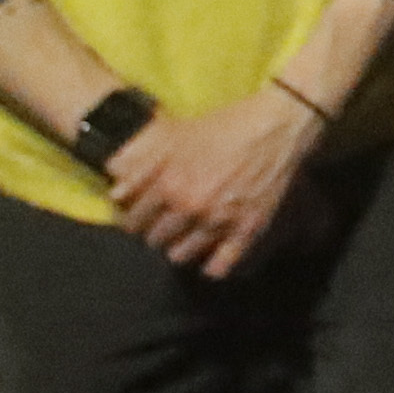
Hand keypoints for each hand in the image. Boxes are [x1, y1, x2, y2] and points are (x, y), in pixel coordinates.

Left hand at [106, 88, 323, 277]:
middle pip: (155, 241)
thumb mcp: (180, 137)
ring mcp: (219, 221)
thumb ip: (144, 166)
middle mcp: (190, 206)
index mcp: (170, 183)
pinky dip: (212, 265)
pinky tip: (212, 256)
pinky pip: (220, 266)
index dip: (135, 220)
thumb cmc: (227, 125)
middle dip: (157, 233)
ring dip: (181, 248)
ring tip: (187, 239)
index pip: (134, 222)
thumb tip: (116, 194)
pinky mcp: (247, 230)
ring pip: (182, 256)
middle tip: (166, 226)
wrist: (277, 126)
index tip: (141, 219)